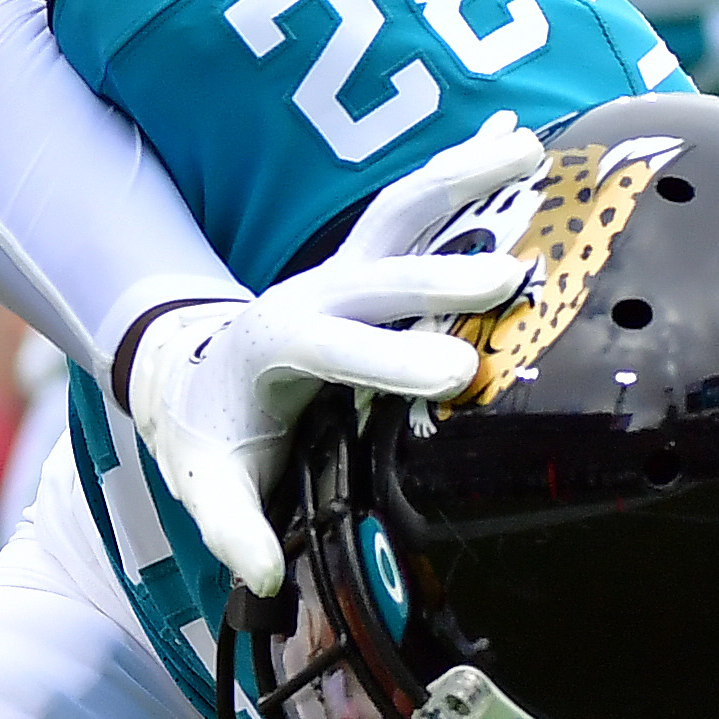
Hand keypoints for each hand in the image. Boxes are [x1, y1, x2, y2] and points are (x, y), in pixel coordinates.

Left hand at [122, 116, 548, 593]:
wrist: (192, 375)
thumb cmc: (212, 436)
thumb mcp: (207, 489)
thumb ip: (232, 530)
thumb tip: (263, 580)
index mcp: (270, 349)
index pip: (324, 346)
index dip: (384, 359)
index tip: (451, 377)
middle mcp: (308, 294)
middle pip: (374, 272)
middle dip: (440, 274)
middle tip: (515, 278)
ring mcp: (342, 269)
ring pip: (401, 212)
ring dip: (461, 179)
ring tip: (526, 150)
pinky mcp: (370, 260)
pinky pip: (418, 206)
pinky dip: (467, 170)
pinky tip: (523, 138)